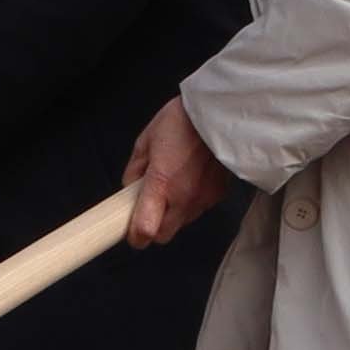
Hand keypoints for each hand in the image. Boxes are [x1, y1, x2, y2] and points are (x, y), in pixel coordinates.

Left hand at [127, 96, 234, 244]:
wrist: (220, 113)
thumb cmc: (180, 121)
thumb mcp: (145, 141)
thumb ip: (134, 171)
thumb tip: (129, 189)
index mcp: (161, 184)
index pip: (146, 229)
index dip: (135, 236)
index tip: (130, 232)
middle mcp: (184, 198)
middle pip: (164, 235)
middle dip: (153, 228)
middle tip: (148, 208)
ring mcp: (204, 199)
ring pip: (182, 223)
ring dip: (172, 215)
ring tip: (171, 187)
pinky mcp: (219, 195)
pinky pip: (199, 209)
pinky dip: (190, 203)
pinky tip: (190, 182)